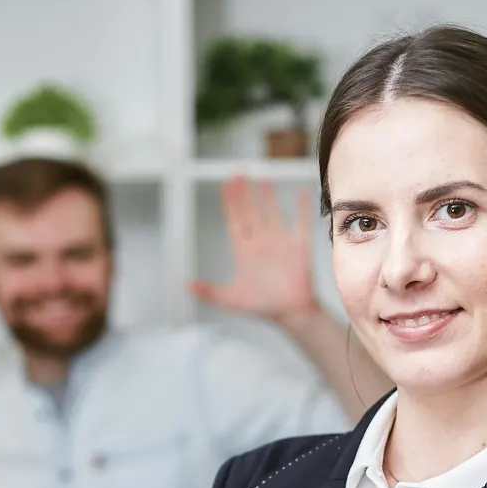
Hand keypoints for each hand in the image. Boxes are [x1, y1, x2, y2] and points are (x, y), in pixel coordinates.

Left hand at [189, 176, 319, 319]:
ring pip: (271, 213)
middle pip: (250, 212)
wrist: (290, 313)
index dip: (230, 204)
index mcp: (244, 252)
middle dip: (244, 194)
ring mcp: (280, 242)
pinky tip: (300, 192)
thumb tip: (186, 286)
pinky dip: (301, 208)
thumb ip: (208, 291)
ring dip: (267, 197)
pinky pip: (300, 222)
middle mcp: (261, 243)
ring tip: (262, 179)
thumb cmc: (262, 307)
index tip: (225, 186)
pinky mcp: (299, 245)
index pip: (235, 221)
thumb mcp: (230, 299)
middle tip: (239, 174)